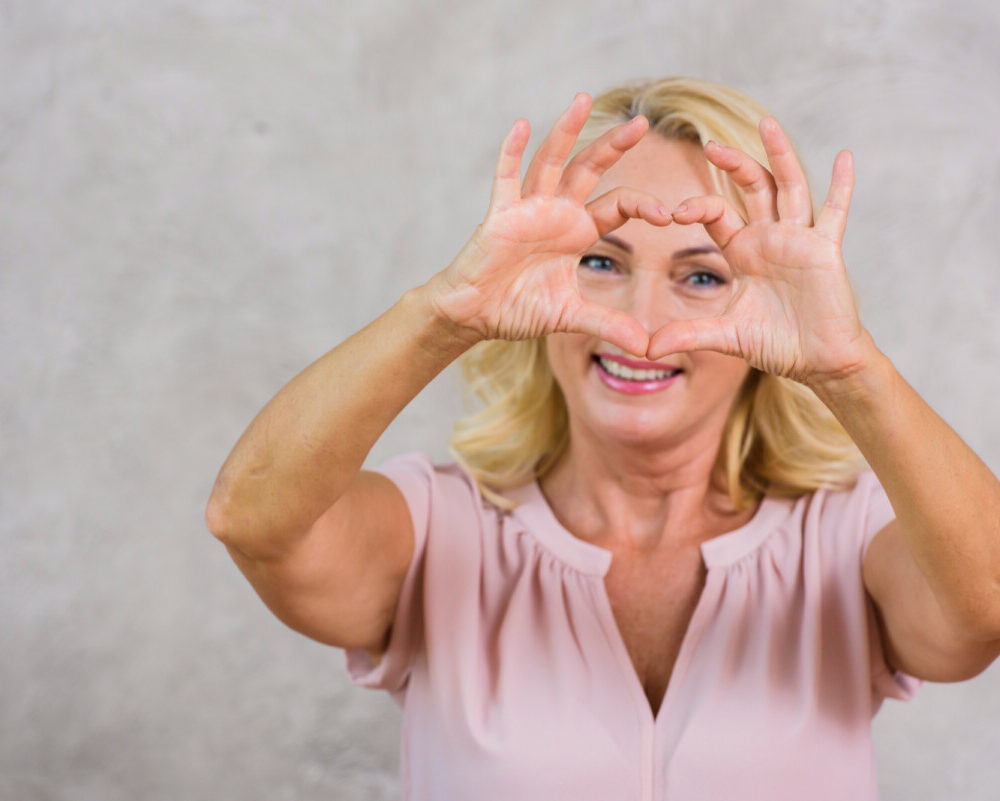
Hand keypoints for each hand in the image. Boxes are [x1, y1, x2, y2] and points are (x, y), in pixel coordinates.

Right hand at [428, 94, 671, 356]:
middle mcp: (556, 212)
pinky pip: (505, 178)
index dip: (643, 206)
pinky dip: (510, 152)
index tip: (670, 216)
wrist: (475, 315)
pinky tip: (521, 124)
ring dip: (565, 132)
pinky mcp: (500, 215)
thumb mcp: (571, 316)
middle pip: (590, 169)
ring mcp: (527, 209)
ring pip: (550, 162)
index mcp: (577, 231)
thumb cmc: (518, 308)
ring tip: (581, 99)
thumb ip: (608, 324)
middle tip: (643, 122)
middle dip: (614, 146)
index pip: (618, 206)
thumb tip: (647, 348)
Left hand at [647, 117, 873, 384]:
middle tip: (709, 144)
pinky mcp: (826, 249)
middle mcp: (770, 237)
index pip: (717, 214)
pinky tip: (845, 156)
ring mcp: (799, 239)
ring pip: (789, 187)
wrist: (817, 360)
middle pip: (750, 188)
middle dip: (732, 164)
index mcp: (743, 251)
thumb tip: (646, 350)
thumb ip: (688, 336)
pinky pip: (836, 212)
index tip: (674, 213)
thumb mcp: (725, 337)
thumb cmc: (776, 344)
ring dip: (779, 155)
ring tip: (766, 123)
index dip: (697, 207)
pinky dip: (842, 185)